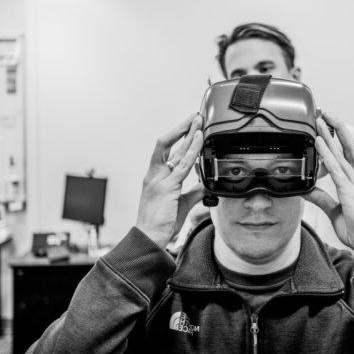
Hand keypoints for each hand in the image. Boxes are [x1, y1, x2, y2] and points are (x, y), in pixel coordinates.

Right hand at [135, 113, 204, 248]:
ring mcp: (160, 180)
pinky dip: (192, 150)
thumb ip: (192, 193)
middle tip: (195, 116)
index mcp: (155, 178)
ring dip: (189, 133)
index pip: (165, 151)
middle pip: (168, 144)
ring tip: (199, 121)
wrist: (149, 237)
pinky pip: (182, 164)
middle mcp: (155, 175)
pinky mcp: (168, 187)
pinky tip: (199, 139)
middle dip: (182, 128)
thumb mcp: (181, 204)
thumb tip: (204, 186)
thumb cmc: (160, 224)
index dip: (177, 137)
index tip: (188, 128)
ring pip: (175, 150)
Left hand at [304, 112, 353, 266]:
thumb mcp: (335, 210)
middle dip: (337, 128)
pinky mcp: (349, 191)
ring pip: (340, 152)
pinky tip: (319, 142)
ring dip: (329, 134)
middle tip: (326, 112)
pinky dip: (326, 153)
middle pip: (347, 147)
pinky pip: (335, 168)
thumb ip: (321, 198)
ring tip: (319, 119)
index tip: (330, 126)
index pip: (348, 155)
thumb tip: (306, 189)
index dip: (339, 139)